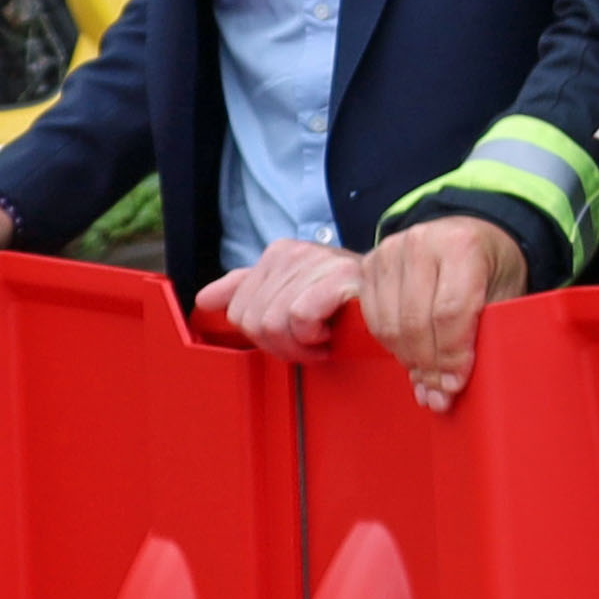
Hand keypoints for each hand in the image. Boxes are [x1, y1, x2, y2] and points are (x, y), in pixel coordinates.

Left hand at [198, 237, 363, 362]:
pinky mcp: (340, 278)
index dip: (264, 336)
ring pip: (275, 324)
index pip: (239, 311)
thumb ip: (246, 291)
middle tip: (309, 343)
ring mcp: (318, 263)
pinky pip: (301, 319)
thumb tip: (204, 300)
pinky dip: (315, 337)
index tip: (292, 335)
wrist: (394, 295)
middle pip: (255, 322)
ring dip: (302, 346)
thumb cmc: (344, 301)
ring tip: (322, 340)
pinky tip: (331, 333)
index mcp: (279, 254)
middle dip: (281, 345)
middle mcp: (295, 253)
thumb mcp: (291, 293)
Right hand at [357, 217, 528, 410]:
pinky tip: (409, 353)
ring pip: (389, 322)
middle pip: (414, 321)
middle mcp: (421, 243)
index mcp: (462, 246)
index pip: (450, 312)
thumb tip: (444, 389)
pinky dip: (389, 342)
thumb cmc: (493, 266)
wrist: (473, 232)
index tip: (454, 383)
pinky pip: (372, 316)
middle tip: (439, 390)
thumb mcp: (505, 295)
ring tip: (426, 376)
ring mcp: (390, 251)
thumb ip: (481, 336)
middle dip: (427, 364)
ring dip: (407, 358)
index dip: (450, 355)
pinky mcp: (369, 263)